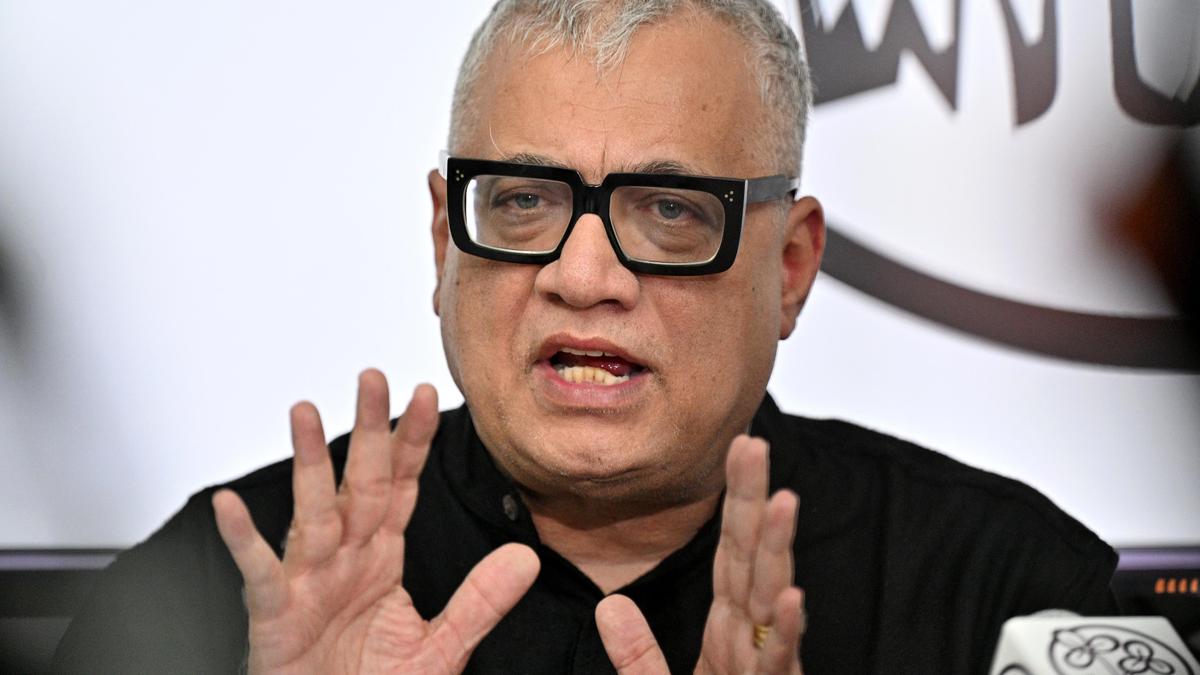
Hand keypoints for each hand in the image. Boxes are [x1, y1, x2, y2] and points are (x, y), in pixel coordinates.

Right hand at [212, 370, 539, 673]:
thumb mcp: (440, 647)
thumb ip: (480, 602)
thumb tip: (526, 558)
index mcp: (379, 556)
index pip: (399, 486)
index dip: (411, 442)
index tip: (426, 394)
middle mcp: (343, 558)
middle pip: (359, 483)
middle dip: (368, 430)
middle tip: (373, 375)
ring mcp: (307, 582)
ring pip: (312, 512)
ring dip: (308, 463)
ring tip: (304, 412)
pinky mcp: (275, 615)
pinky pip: (261, 573)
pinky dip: (244, 540)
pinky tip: (231, 505)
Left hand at [595, 435, 804, 673]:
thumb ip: (637, 653)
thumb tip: (607, 608)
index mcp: (727, 629)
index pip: (733, 551)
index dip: (736, 499)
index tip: (737, 445)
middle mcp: (751, 636)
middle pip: (754, 557)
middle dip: (755, 500)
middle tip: (753, 443)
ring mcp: (765, 663)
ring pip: (773, 598)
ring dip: (779, 549)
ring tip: (783, 500)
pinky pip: (777, 660)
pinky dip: (785, 630)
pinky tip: (790, 597)